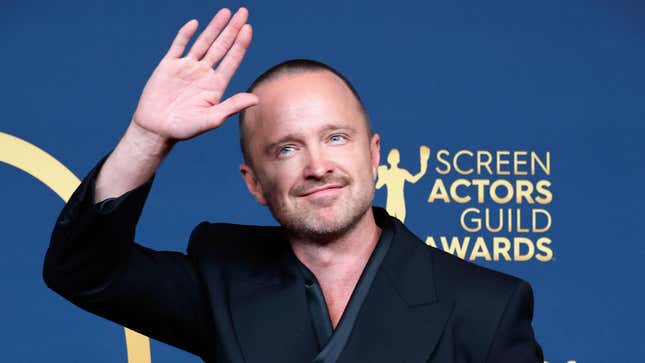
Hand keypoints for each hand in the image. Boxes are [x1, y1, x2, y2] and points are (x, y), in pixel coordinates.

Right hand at [131, 7, 257, 143]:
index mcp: (216, 85)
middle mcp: (204, 73)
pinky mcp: (169, 66)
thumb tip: (256, 98)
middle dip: (232, 29)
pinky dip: (185, 34)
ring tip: (226, 12)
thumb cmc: (185, 129)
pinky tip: (195, 24)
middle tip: (243, 12)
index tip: (248, 28)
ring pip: (203, 42)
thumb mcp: (212, 119)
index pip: (232, 59)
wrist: (156, 129)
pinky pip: (178, 46)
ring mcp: (187, 68)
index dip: (241, 44)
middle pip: (222, 46)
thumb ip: (232, 106)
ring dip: (214, 27)